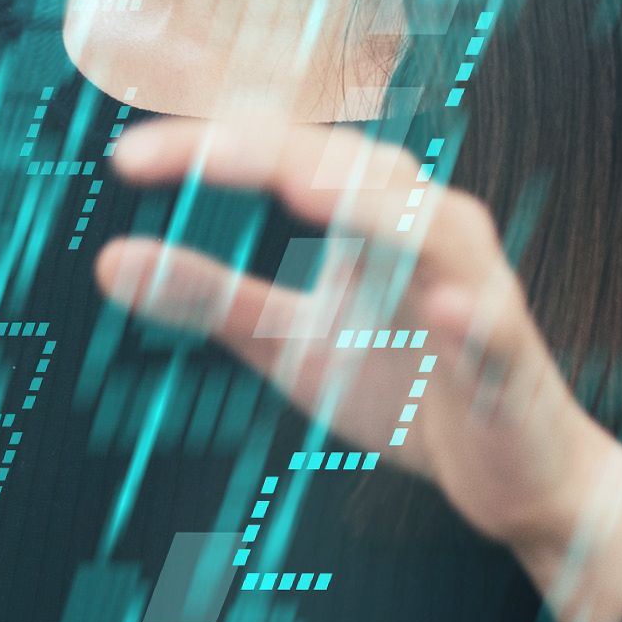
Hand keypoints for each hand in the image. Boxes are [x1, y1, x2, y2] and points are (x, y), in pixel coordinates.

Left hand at [92, 117, 621, 621]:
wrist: (514, 475)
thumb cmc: (406, 387)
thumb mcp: (289, 342)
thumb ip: (209, 298)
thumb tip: (107, 260)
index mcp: (368, 212)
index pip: (285, 152)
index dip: (210, 146)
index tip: (125, 158)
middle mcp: (426, 228)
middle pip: (351, 168)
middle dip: (271, 152)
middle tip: (193, 151)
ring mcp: (475, 289)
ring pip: (431, 226)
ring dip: (372, 207)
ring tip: (303, 189)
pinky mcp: (512, 357)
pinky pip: (492, 327)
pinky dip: (469, 313)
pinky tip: (442, 310)